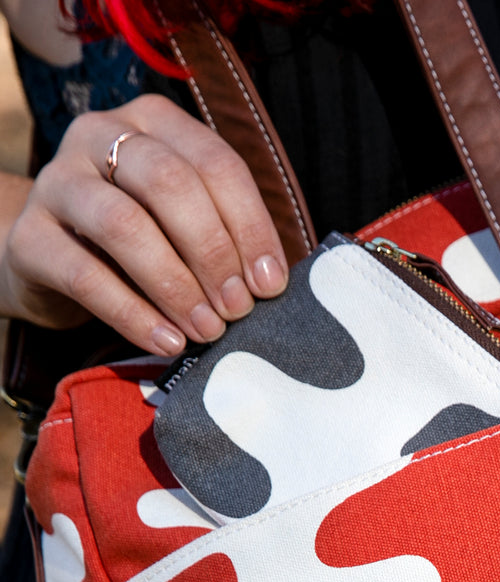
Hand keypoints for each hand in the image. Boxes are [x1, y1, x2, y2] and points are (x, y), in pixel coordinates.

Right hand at [0, 94, 286, 356]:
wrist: (57, 261)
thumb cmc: (146, 242)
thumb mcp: (189, 225)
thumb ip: (229, 237)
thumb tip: (270, 281)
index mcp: (155, 124)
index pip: (216, 163)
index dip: (251, 226)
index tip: (270, 284)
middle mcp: (100, 136)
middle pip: (170, 184)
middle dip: (213, 253)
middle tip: (237, 309)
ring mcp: (57, 181)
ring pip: (123, 225)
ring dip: (175, 285)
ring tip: (207, 329)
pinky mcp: (29, 236)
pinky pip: (84, 276)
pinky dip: (134, 315)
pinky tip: (168, 341)